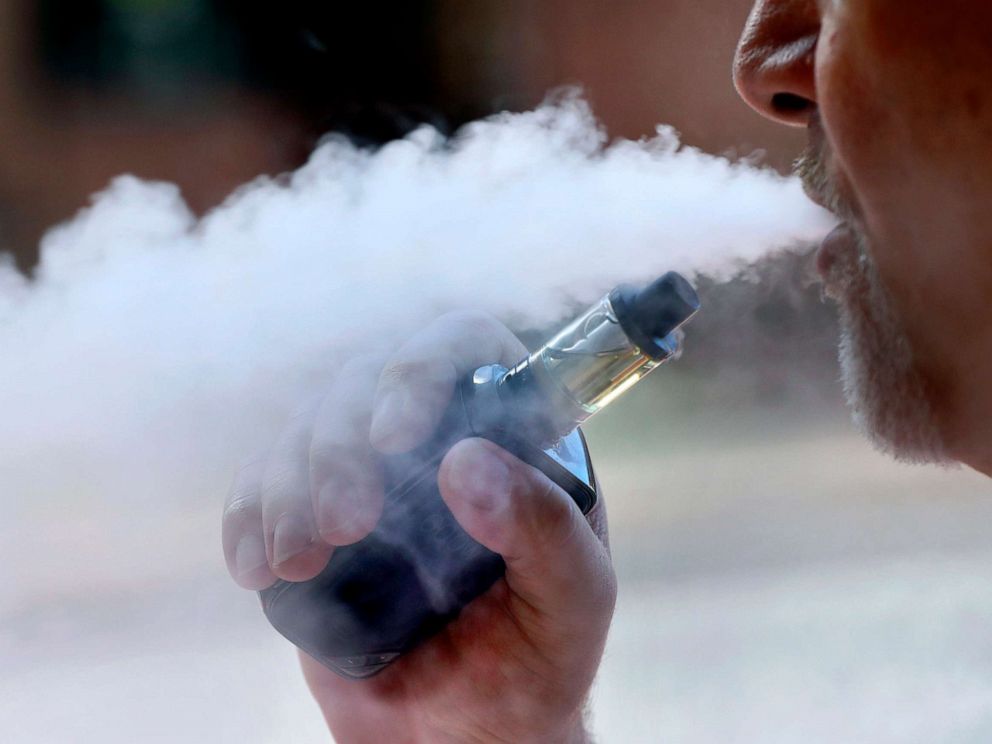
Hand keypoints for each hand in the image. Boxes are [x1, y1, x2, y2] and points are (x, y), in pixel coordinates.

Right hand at [222, 311, 615, 743]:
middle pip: (366, 382)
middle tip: (347, 524)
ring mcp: (369, 479)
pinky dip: (247, 515)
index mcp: (511, 437)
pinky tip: (255, 564)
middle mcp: (435, 441)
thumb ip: (543, 528)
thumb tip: (467, 462)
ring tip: (299, 561)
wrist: (465, 735)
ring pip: (306, 429)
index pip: (464, 348)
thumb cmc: (536, 662)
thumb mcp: (572, 598)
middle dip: (340, 443)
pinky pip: (263, 488)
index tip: (394, 434)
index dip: (422, 367)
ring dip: (287, 483)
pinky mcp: (314, 522)